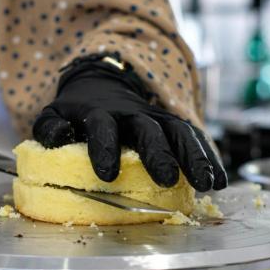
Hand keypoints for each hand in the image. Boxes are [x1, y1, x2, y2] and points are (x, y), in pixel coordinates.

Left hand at [33, 59, 226, 191]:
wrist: (102, 85)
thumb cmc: (76, 113)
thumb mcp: (54, 114)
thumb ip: (49, 127)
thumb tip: (61, 136)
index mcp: (99, 112)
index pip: (102, 126)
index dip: (105, 147)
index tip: (107, 174)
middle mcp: (132, 113)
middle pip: (149, 129)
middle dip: (159, 154)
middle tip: (167, 179)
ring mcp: (156, 118)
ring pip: (179, 132)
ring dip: (194, 157)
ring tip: (206, 184)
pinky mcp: (173, 125)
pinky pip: (194, 139)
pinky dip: (209, 159)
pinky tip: (220, 183)